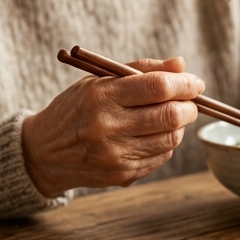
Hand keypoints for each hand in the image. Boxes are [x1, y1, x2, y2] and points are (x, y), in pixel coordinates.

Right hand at [22, 57, 203, 196]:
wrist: (43, 152)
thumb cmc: (77, 108)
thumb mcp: (99, 80)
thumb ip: (142, 69)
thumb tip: (181, 65)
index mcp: (101, 96)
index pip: (158, 87)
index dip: (185, 84)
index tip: (195, 83)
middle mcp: (107, 127)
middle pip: (170, 116)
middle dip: (189, 107)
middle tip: (189, 102)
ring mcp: (115, 154)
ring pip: (170, 139)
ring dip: (178, 126)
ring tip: (168, 118)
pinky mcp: (122, 174)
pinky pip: (161, 157)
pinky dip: (165, 144)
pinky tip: (151, 136)